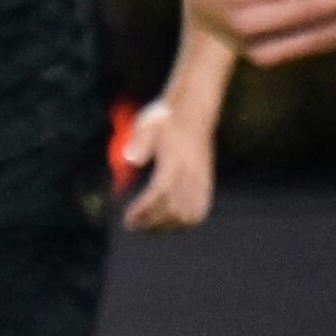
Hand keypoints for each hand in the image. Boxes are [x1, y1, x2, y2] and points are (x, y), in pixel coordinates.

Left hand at [118, 93, 218, 231]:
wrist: (194, 110)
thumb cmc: (166, 118)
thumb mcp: (148, 123)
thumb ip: (139, 142)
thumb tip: (129, 160)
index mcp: (174, 159)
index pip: (160, 193)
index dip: (144, 210)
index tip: (129, 219)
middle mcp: (190, 172)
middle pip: (174, 209)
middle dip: (153, 222)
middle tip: (135, 224)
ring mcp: (201, 178)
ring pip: (189, 214)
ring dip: (169, 226)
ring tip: (150, 226)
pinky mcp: (207, 181)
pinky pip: (201, 209)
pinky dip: (185, 221)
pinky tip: (171, 221)